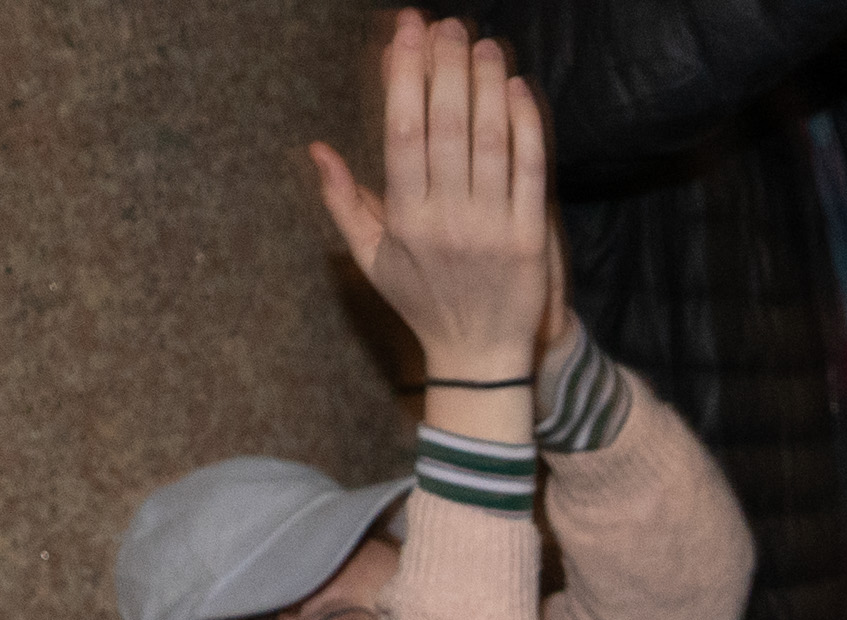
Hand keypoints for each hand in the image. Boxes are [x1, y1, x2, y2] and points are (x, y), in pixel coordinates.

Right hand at [308, 9, 554, 385]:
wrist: (480, 360)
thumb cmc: (421, 304)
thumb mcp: (372, 259)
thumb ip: (344, 202)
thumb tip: (316, 148)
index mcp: (405, 221)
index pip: (402, 134)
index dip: (405, 78)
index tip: (407, 35)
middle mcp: (448, 222)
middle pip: (445, 127)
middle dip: (446, 68)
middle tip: (447, 25)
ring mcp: (492, 230)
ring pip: (490, 141)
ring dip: (486, 85)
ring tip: (482, 44)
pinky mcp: (530, 239)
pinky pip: (530, 171)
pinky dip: (526, 126)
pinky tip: (517, 88)